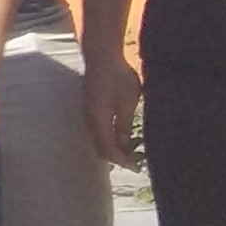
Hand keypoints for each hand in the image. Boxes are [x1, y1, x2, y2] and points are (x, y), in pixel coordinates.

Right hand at [84, 51, 142, 169]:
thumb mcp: (128, 103)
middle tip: (136, 162)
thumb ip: (124, 126)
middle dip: (117, 158)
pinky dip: (109, 140)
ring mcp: (87, 115)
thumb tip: (123, 146)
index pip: (108, 150)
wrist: (102, 58)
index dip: (122, 161)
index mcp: (98, 121)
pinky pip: (98, 132)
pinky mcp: (90, 110)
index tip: (138, 167)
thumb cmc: (118, 78)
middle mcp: (89, 121)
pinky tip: (121, 137)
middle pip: (100, 149)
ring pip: (98, 141)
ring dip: (113, 150)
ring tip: (131, 152)